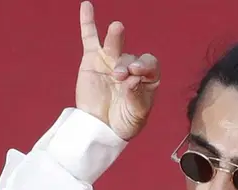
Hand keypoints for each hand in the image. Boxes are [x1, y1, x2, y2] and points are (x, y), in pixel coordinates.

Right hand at [75, 1, 159, 139]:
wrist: (99, 130)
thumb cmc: (123, 124)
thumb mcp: (136, 116)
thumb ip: (136, 98)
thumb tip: (131, 81)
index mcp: (147, 79)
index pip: (150, 65)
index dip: (144, 67)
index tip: (135, 75)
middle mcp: (130, 67)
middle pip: (131, 57)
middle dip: (128, 63)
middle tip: (120, 74)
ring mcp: (111, 61)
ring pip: (114, 45)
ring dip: (116, 38)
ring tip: (117, 28)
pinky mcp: (92, 60)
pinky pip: (90, 38)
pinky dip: (88, 22)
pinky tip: (87, 6)